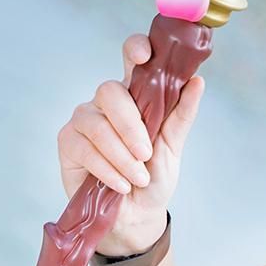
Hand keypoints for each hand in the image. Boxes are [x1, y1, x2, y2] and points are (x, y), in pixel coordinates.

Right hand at [56, 31, 206, 256]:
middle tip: (146, 154)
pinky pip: (84, 148)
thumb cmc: (153, 178)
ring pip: (97, 124)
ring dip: (121, 155)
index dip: (134, 49)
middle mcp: (106, 102)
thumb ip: (182, 114)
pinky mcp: (68, 142)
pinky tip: (121, 184)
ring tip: (137, 178)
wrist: (137, 216)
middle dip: (131, 125)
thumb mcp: (172, 147)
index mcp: (134, 94)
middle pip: (109, 91)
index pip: (130, 58)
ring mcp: (84, 120)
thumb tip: (197, 81)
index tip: (145, 56)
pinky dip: (107, 168)